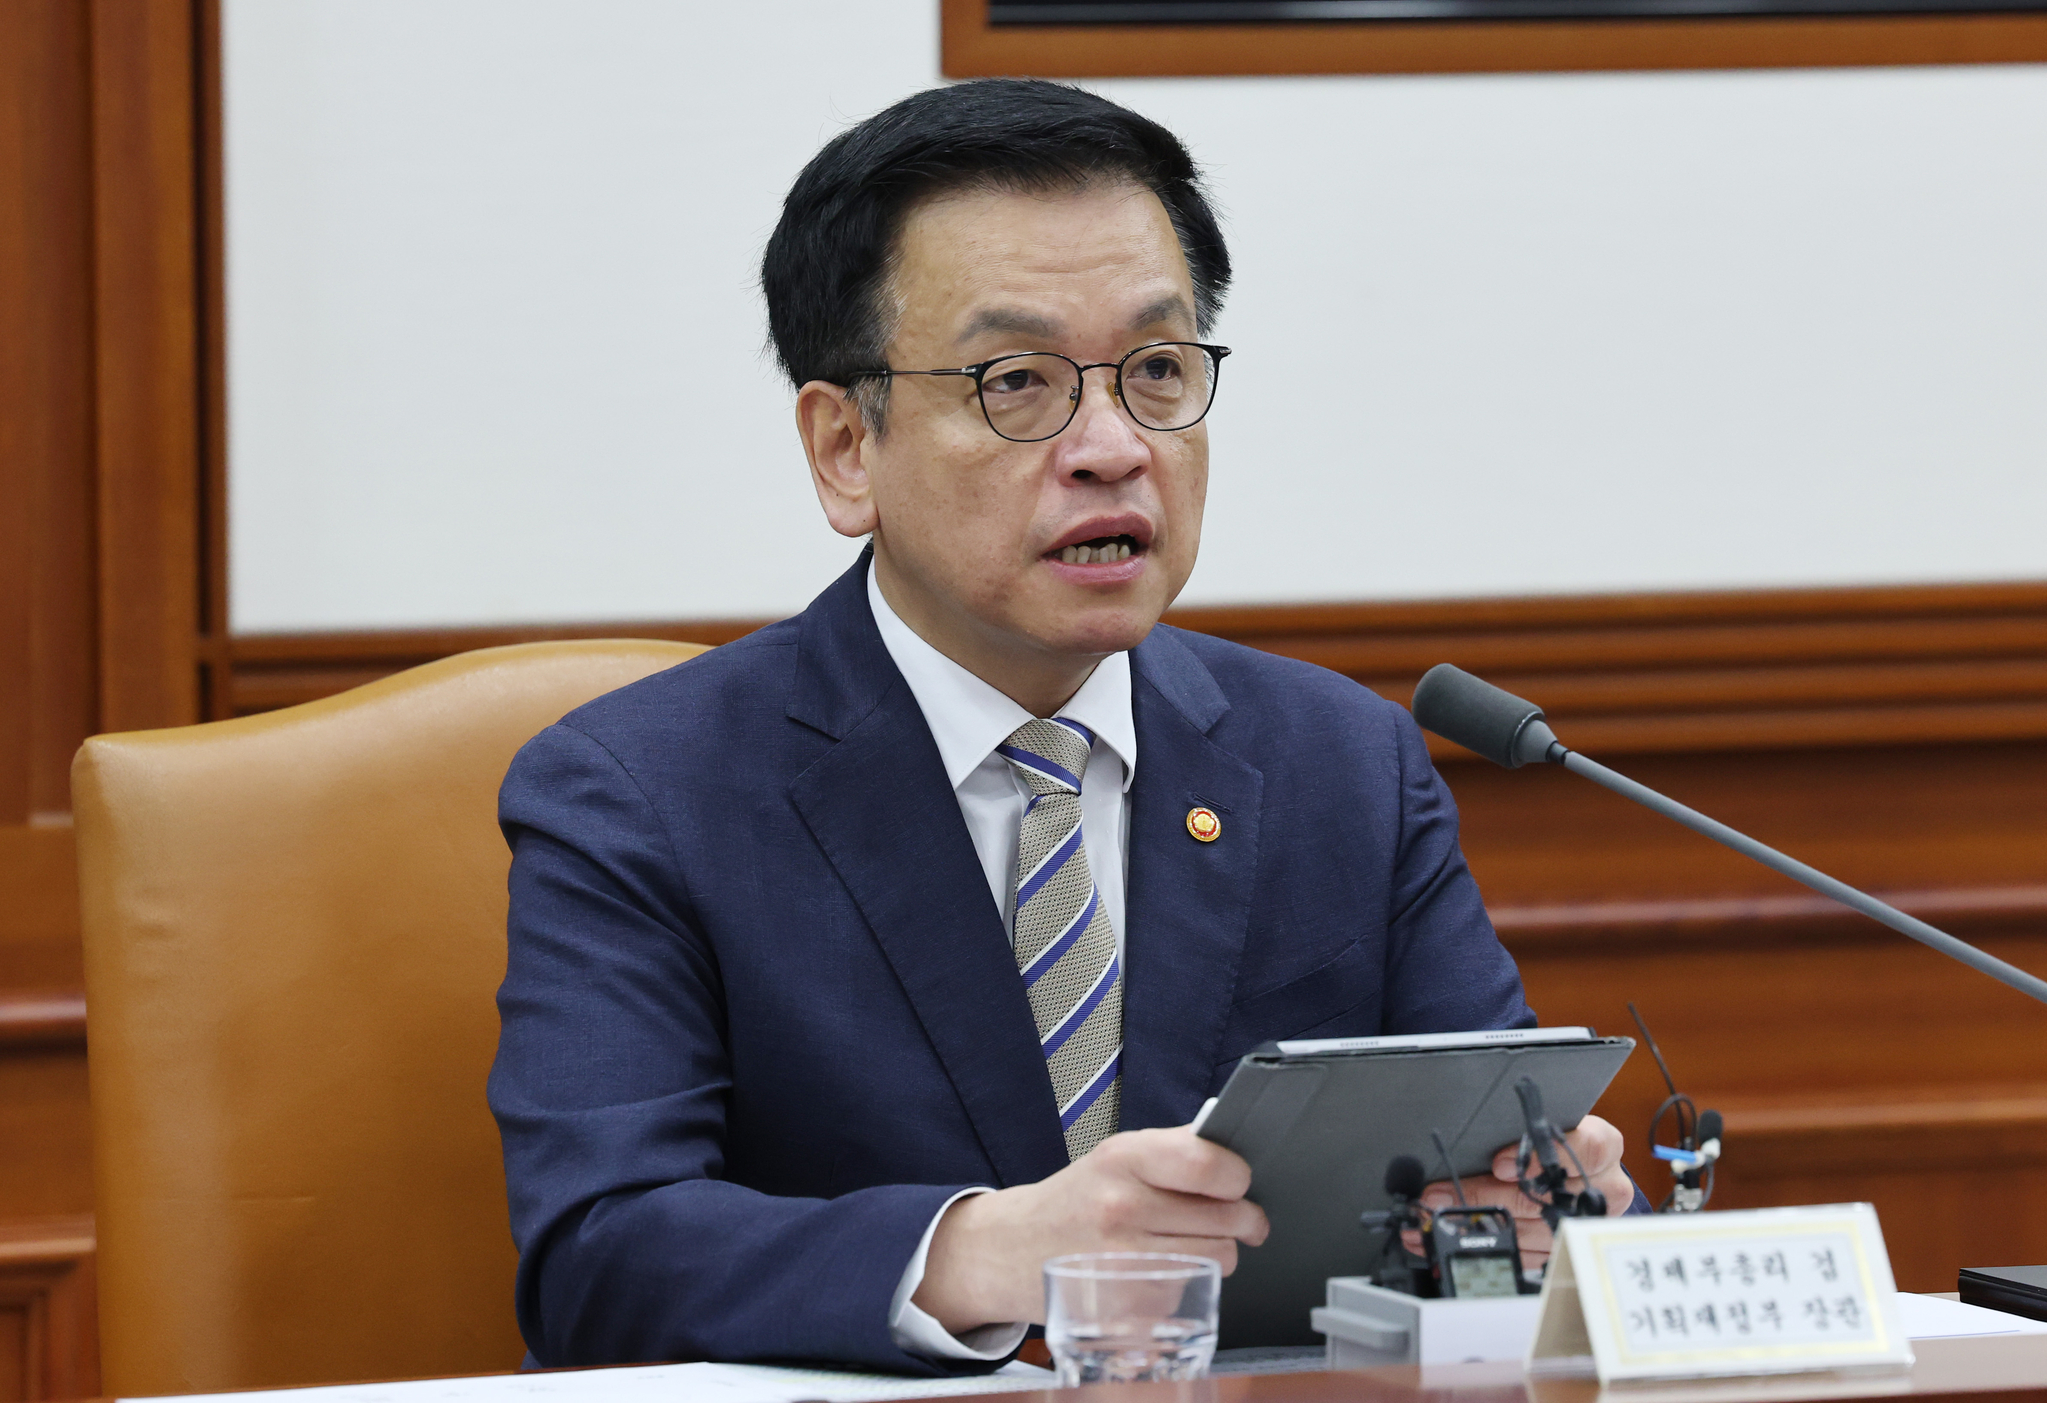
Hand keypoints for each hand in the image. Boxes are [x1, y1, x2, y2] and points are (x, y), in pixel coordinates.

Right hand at [912, 1127, 1269, 1333]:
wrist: (1011, 1250)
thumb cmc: (1075, 1201)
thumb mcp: (1113, 1158)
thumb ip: (1173, 1151)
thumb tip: (1235, 1153)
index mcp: (1122, 1158)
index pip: (1208, 1164)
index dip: (1238, 1175)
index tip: (1240, 1182)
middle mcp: (1122, 1207)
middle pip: (1226, 1216)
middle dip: (1246, 1219)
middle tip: (1244, 1219)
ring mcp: (1125, 1260)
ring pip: (1220, 1256)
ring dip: (1221, 1251)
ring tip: (1194, 1242)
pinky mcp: (1130, 1305)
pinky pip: (1192, 1288)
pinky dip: (1189, 1280)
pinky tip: (1161, 1268)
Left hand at [1417, 1114, 1633, 1271]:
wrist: (1582, 1170)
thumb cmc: (1557, 1140)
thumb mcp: (1544, 1123)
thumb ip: (1519, 1126)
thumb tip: (1472, 1136)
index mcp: (1603, 1146)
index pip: (1585, 1147)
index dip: (1539, 1155)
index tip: (1499, 1164)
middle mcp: (1604, 1187)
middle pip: (1543, 1194)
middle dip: (1485, 1194)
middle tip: (1442, 1194)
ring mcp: (1589, 1222)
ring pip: (1532, 1228)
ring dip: (1480, 1223)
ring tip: (1439, 1216)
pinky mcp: (1570, 1246)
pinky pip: (1531, 1253)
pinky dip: (1493, 1244)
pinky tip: (1460, 1236)